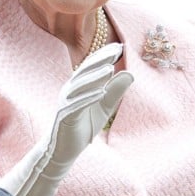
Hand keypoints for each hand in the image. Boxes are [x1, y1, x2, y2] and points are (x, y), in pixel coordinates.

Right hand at [0, 42, 133, 195]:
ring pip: (80, 86)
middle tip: (116, 49)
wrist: (64, 150)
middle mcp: (69, 91)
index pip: (91, 66)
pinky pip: (76, 105)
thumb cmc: (83, 126)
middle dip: (100, 59)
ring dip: (95, 77)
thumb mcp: (105, 107)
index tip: (120, 46)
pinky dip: (89, 98)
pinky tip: (102, 93)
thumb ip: (116, 91)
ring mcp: (65, 103)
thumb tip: (130, 73)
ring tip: (110, 68)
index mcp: (78, 86)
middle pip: (85, 71)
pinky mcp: (64, 117)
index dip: (104, 55)